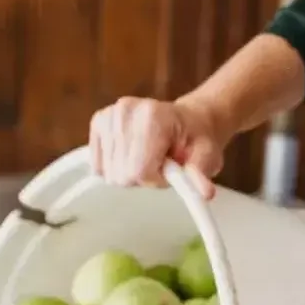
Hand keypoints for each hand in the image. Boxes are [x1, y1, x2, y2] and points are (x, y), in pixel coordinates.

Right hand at [88, 96, 225, 199]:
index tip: (169, 171)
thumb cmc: (196, 139)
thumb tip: (206, 193)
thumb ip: (200, 174)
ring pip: (108, 172)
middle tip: (159, 164)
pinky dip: (114, 166)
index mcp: (153, 117)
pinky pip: (97, 164)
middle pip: (121, 174)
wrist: (186, 120)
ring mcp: (109, 115)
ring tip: (147, 157)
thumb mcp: (206, 156)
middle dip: (141, 177)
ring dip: (128, 172)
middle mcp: (126, 111)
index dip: (155, 179)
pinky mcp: (99, 121)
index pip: (139, 171)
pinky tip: (130, 154)